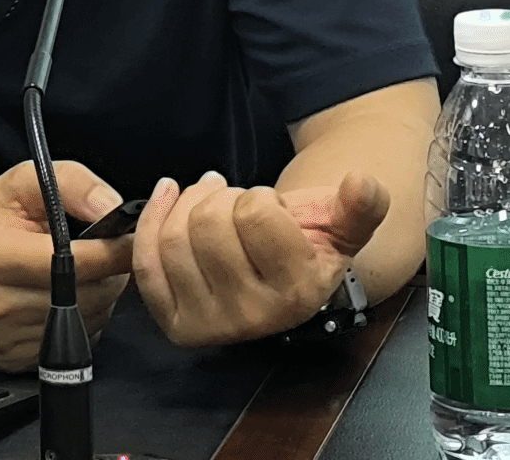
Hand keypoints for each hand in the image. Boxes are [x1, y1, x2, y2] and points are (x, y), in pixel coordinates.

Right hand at [0, 161, 135, 370]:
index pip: (75, 261)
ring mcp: (3, 337)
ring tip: (84, 273)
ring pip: (87, 322)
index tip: (130, 238)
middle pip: (88, 296)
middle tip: (107, 253)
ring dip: (100, 297)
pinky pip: (75, 343)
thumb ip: (72, 184)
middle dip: (111, 273)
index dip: (113, 249)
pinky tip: (68, 298)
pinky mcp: (13, 360)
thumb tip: (112, 207)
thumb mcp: (20, 184)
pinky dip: (83, 320)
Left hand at [133, 170, 389, 346]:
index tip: (270, 206)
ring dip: (189, 204)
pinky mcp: (176, 323)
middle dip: (222, 197)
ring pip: (173, 239)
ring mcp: (210, 325)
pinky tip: (169, 196)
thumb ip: (360, 206)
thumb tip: (362, 184)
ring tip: (212, 202)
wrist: (285, 278)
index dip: (260, 196)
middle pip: (208, 223)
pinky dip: (152, 221)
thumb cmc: (309, 244)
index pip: (255, 213)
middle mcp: (253, 318)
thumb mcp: (343, 225)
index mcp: (297, 293)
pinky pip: (147, 263)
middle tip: (237, 203)